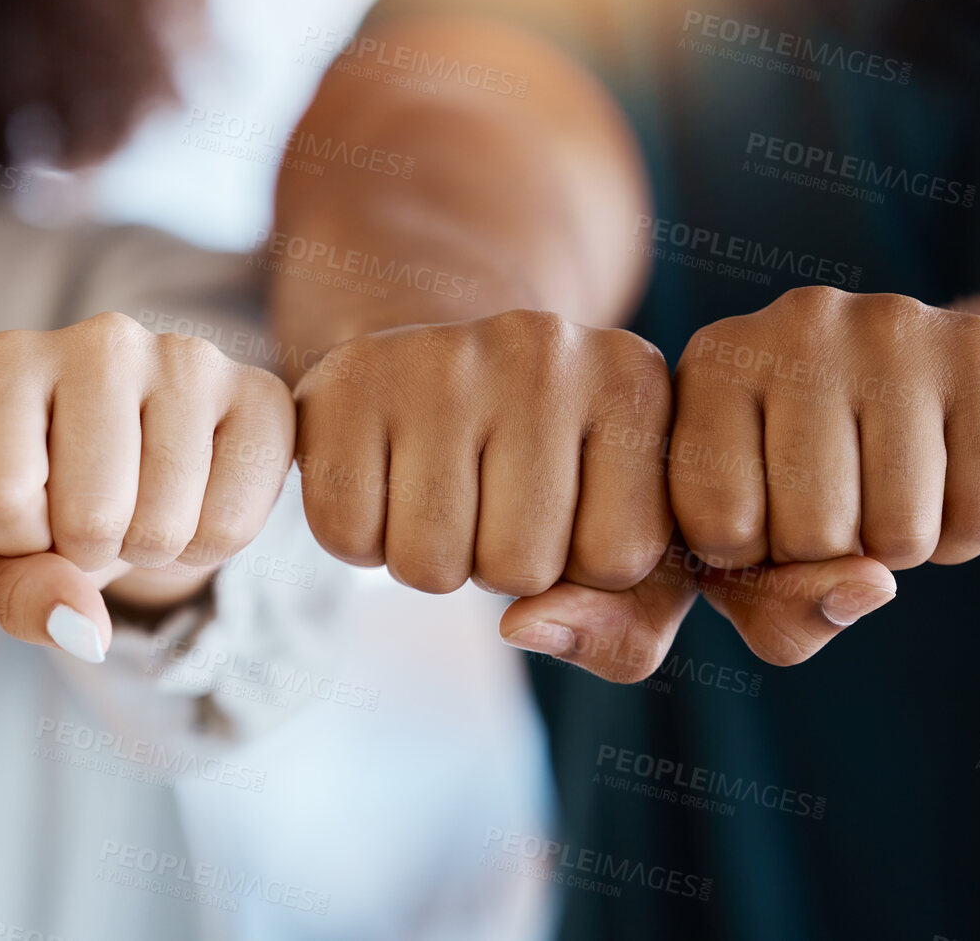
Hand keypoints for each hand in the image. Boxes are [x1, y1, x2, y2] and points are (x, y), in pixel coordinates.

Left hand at [0, 311, 295, 657]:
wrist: (140, 467)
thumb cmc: (52, 500)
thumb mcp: (0, 553)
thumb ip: (16, 594)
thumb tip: (85, 629)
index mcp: (10, 361)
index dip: (16, 543)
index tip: (29, 512)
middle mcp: (100, 339)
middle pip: (88, 517)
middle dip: (89, 552)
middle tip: (95, 517)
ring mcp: (187, 359)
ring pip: (160, 525)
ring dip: (148, 551)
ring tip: (140, 507)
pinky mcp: (263, 394)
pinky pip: (231, 524)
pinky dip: (209, 545)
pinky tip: (194, 500)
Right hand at [294, 310, 675, 627]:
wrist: (433, 377)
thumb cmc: (546, 478)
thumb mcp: (621, 549)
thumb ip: (625, 628)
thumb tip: (523, 627)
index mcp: (632, 380)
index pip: (620, 558)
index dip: (582, 566)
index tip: (566, 505)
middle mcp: (544, 351)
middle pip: (521, 566)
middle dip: (500, 566)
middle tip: (488, 498)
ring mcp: (439, 357)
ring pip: (432, 564)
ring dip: (428, 560)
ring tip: (437, 491)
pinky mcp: (349, 378)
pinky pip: (346, 534)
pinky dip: (358, 539)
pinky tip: (382, 480)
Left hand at [665, 286, 979, 663]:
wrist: (933, 398)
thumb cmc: (803, 486)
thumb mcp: (752, 552)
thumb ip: (773, 611)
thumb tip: (869, 587)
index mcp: (711, 364)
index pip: (716, 526)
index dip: (747, 557)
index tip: (757, 515)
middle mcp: (792, 324)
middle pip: (810, 532)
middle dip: (826, 555)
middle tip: (834, 501)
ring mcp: (888, 327)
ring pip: (898, 534)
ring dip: (896, 551)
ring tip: (882, 489)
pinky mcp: (978, 349)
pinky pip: (977, 515)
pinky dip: (962, 536)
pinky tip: (942, 480)